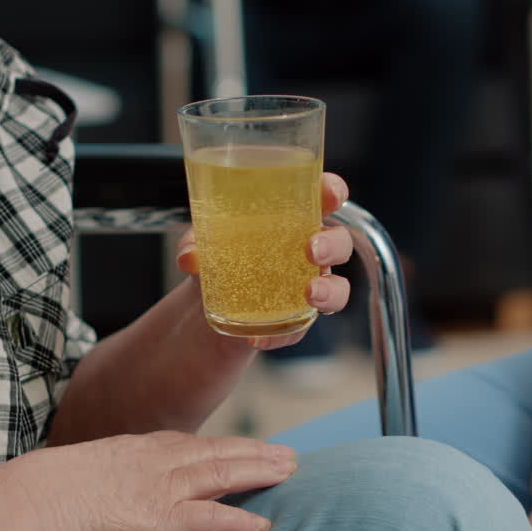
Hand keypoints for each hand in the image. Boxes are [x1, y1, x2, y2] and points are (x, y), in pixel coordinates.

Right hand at [29, 431, 296, 530]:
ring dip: (260, 472)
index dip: (224, 445)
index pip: (190, 444)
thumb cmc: (46, 494)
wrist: (34, 502)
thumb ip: (108, 479)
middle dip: (255, 452)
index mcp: (136, 450)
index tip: (248, 446)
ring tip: (288, 473)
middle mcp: (155, 462)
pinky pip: (209, 518)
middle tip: (288, 454)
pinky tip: (262, 524)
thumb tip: (112, 493)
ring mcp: (160, 488)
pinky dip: (239, 520)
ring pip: (223, 474)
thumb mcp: (82, 474)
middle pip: (217, 452)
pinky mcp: (160, 518)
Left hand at [175, 172, 353, 350]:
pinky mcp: (297, 318)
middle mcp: (310, 249)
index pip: (325, 197)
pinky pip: (300, 327)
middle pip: (340, 242)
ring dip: (330, 291)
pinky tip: (259, 339)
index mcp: (294, 217)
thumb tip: (191, 257)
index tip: (329, 194)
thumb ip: (194, 243)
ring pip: (338, 288)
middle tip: (312, 250)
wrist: (208, 303)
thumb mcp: (200, 243)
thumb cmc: (218, 255)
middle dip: (333, 245)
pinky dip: (282, 334)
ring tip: (310, 294)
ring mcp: (309, 285)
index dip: (333, 191)